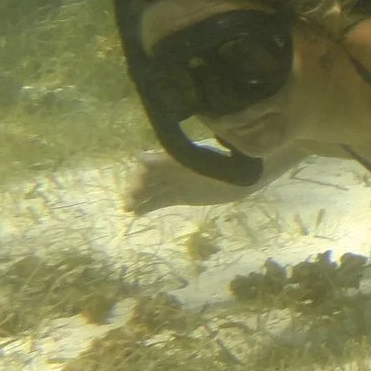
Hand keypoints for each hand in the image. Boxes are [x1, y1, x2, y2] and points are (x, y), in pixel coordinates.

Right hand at [124, 151, 259, 215]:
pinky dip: (149, 206)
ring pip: (152, 190)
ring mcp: (176, 184)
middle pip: (150, 178)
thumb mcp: (202, 161)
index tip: (137, 182)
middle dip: (138, 187)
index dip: (144, 171)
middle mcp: (173, 169)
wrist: (242, 177)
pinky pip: (161, 201)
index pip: (155, 162)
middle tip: (129, 200)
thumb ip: (176, 161)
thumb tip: (146, 157)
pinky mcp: (180, 197)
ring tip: (128, 208)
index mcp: (178, 157)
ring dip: (139, 198)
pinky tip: (137, 213)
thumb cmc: (224, 165)